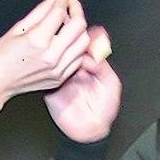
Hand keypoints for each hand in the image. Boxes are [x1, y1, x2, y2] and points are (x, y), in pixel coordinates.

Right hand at [0, 0, 90, 119]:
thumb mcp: (17, 28)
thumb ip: (41, 10)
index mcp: (37, 41)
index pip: (59, 11)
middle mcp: (51, 56)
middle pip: (79, 26)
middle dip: (76, 10)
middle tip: (68, 4)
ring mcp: (58, 69)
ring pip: (83, 42)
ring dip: (78, 28)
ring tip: (66, 23)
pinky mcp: (60, 78)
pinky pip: (78, 58)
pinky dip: (76, 45)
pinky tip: (65, 40)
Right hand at [44, 26, 120, 142]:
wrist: (90, 130)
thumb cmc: (103, 110)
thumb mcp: (111, 84)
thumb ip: (102, 66)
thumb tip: (92, 52)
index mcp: (89, 67)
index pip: (84, 46)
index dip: (83, 36)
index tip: (82, 29)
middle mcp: (75, 69)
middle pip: (69, 49)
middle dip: (69, 39)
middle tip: (70, 32)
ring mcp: (62, 77)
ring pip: (57, 57)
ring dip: (58, 49)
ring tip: (61, 42)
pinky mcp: (51, 87)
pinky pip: (48, 73)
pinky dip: (48, 65)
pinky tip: (51, 59)